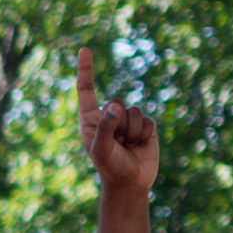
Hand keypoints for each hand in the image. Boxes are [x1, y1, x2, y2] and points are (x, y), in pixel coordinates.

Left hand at [77, 47, 157, 194]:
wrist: (130, 183)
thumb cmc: (109, 166)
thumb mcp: (101, 149)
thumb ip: (105, 126)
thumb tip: (115, 105)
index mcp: (90, 118)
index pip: (87, 90)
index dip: (86, 70)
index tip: (84, 50)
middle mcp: (108, 116)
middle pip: (117, 102)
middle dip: (119, 123)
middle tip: (117, 142)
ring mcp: (127, 120)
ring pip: (135, 111)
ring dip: (132, 132)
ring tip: (127, 146)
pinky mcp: (145, 125)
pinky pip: (148, 121)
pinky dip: (144, 135)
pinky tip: (139, 146)